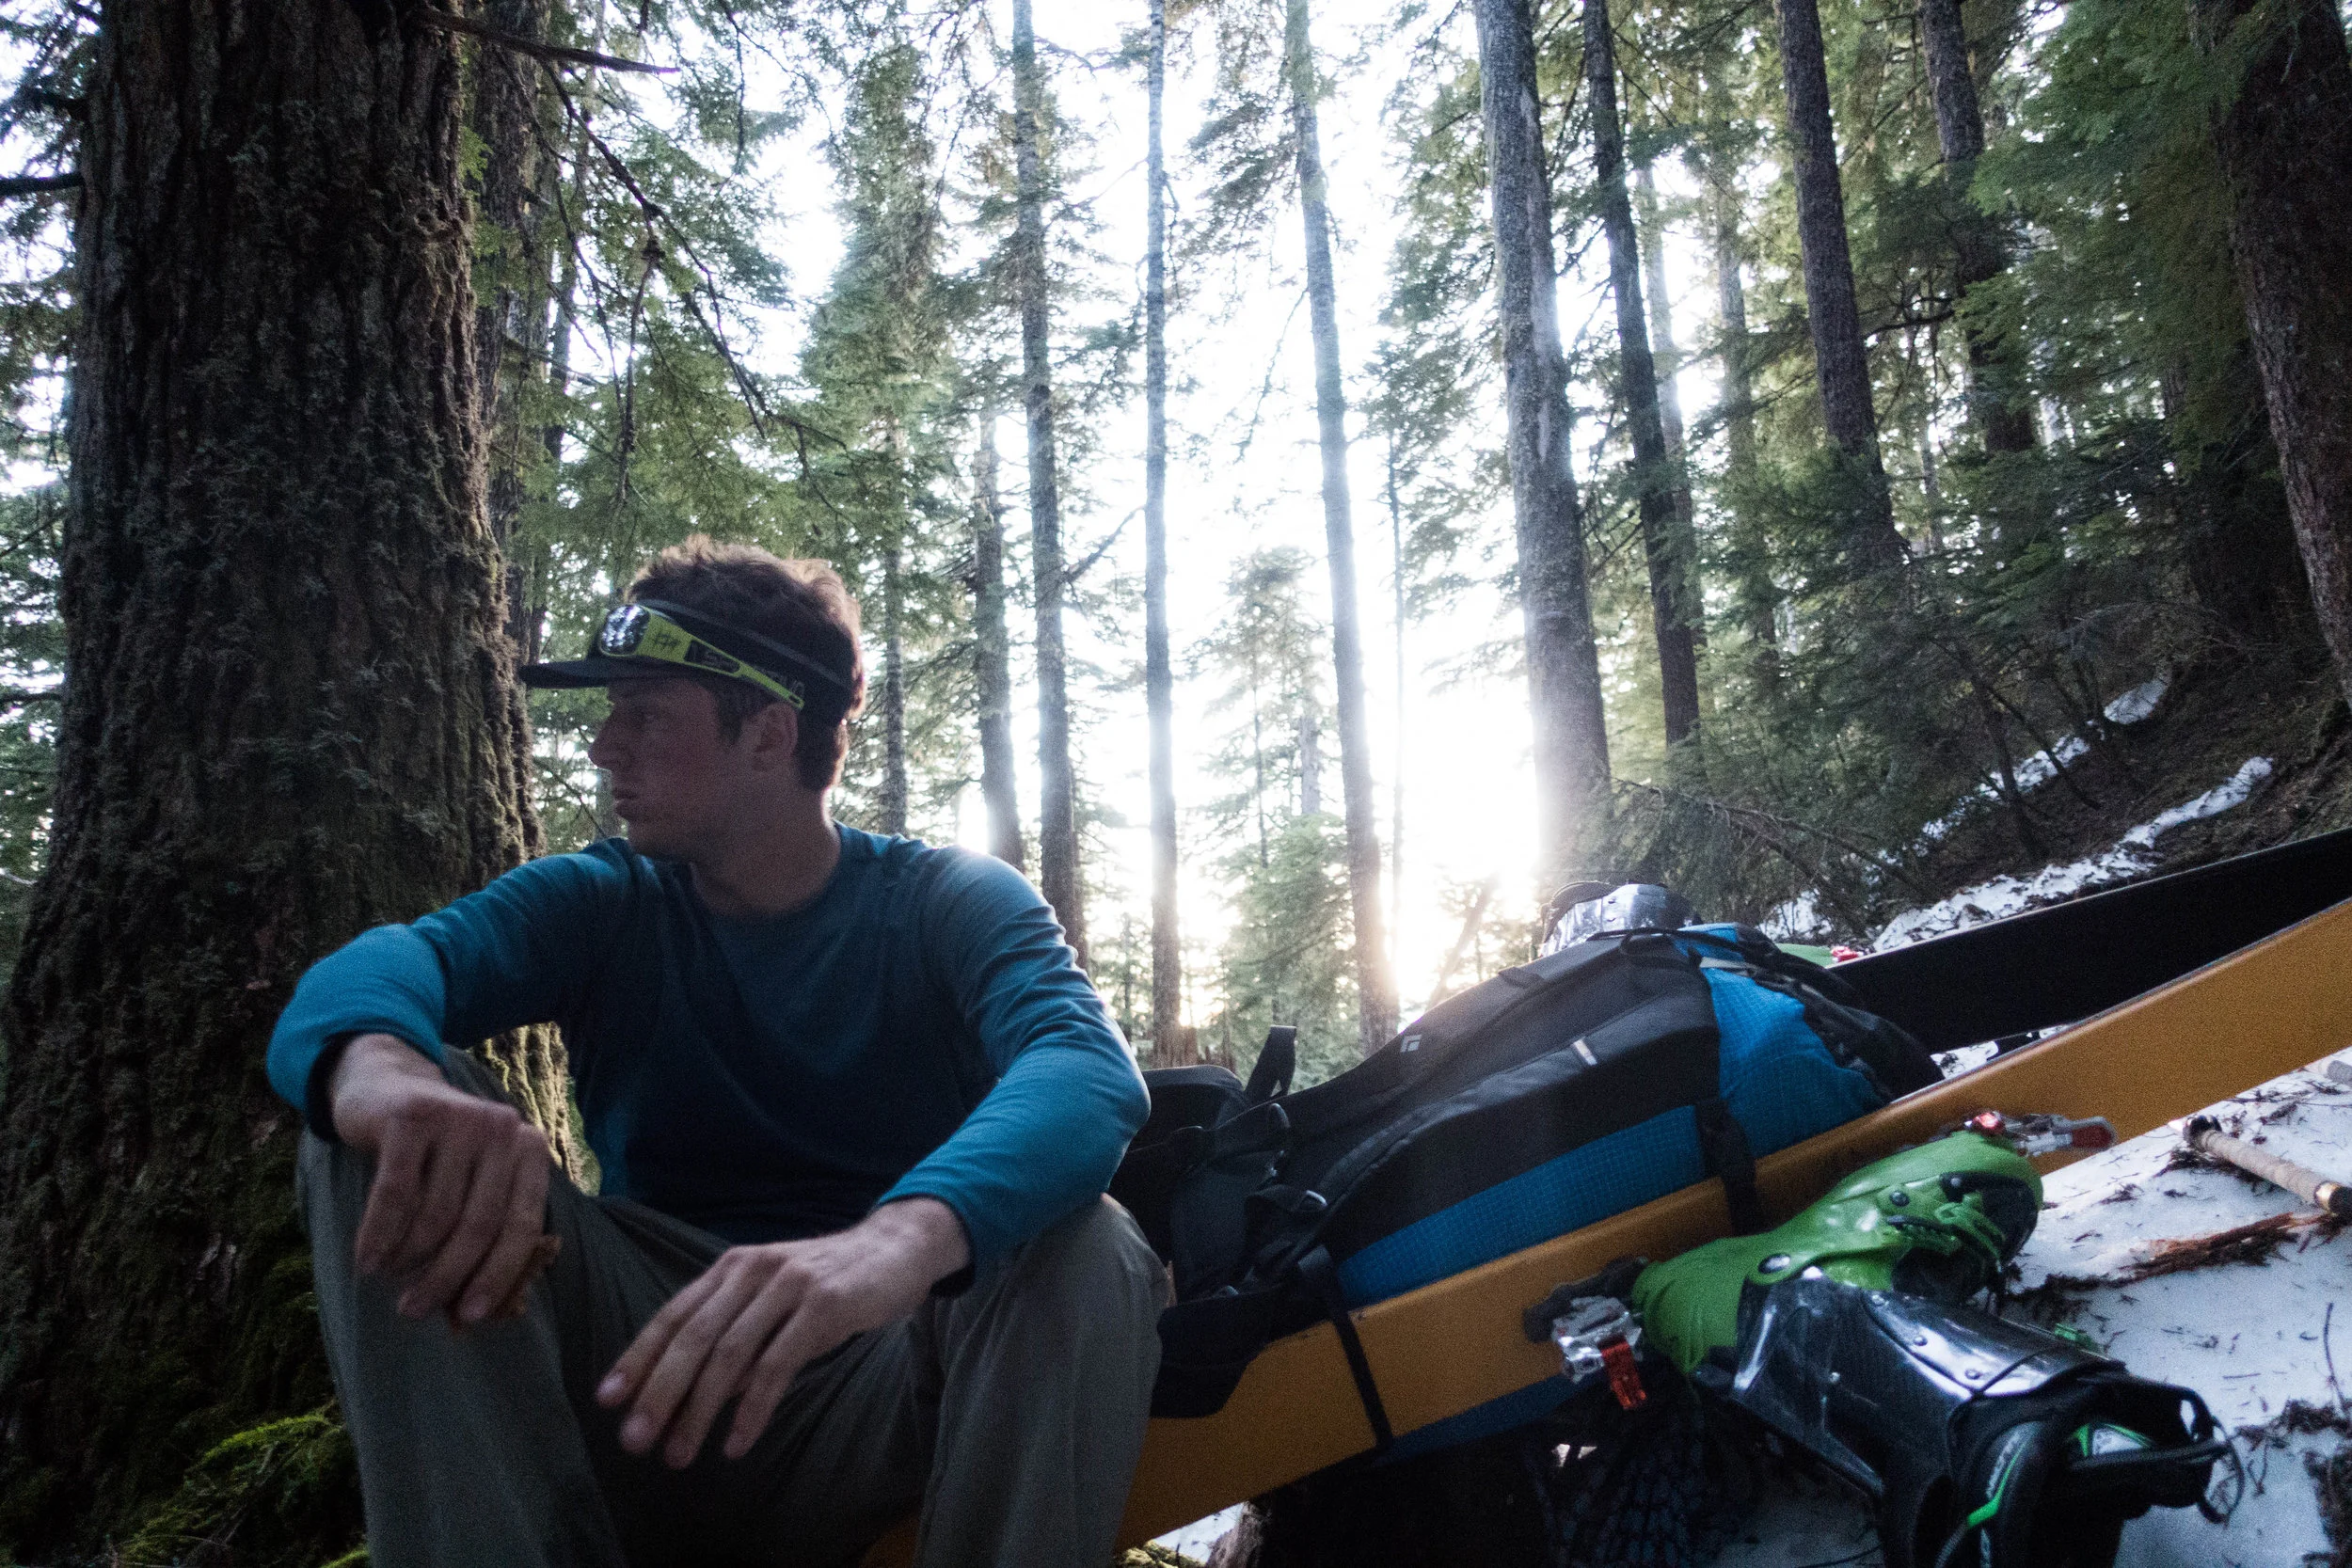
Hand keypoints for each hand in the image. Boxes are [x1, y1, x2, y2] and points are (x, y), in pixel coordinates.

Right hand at [329, 1032, 554, 1325]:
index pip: (522, 1225)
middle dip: (445, 1277)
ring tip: (388, 1276)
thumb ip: (479, 1232)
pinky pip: (395, 1195)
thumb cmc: (434, 1155)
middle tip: (413, 1310)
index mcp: (528, 1150)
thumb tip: (469, 1314)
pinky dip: (379, 1236)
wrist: (386, 1087)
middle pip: (478, 1225)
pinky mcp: (413, 1117)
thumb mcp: (469, 1183)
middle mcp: (502, 1130)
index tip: (471, 1316)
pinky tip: (366, 1261)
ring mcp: (459, 1119)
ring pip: (435, 1215)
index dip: (497, 1275)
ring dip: (407, 1259)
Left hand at [597, 1197, 970, 1467]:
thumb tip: (695, 1395)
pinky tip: (736, 1442)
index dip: (637, 1357)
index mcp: (731, 1268)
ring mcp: (787, 1286)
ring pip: (728, 1355)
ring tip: (679, 1454)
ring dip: (699, 1411)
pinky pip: (777, 1365)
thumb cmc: (828, 1283)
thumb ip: (736, 1339)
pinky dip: (752, 1409)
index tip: (607, 1400)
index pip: (672, 1315)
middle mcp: (752, 1271)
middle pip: (692, 1338)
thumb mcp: (773, 1302)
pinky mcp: (822, 1305)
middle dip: (658, 1393)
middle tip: (635, 1441)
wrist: (894, 1249)